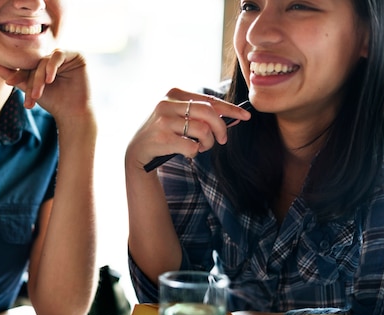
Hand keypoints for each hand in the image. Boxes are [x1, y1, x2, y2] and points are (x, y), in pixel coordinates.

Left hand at [0, 49, 91, 117]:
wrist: (73, 114)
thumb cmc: (54, 103)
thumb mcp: (29, 89)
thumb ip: (12, 75)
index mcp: (43, 63)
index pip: (28, 65)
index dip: (18, 74)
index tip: (9, 83)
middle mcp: (54, 57)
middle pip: (36, 63)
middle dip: (31, 81)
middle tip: (30, 97)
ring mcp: (66, 56)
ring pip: (46, 61)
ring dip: (40, 78)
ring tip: (39, 94)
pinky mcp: (77, 55)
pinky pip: (59, 55)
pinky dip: (52, 66)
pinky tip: (50, 80)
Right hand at [126, 88, 250, 170]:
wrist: (137, 151)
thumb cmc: (164, 133)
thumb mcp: (179, 117)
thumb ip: (202, 115)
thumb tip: (235, 116)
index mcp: (174, 93)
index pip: (209, 100)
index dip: (230, 109)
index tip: (245, 116)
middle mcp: (167, 103)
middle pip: (209, 113)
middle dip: (221, 128)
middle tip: (222, 140)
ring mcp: (163, 120)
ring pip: (202, 130)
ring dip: (207, 144)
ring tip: (201, 148)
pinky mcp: (162, 138)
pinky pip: (192, 146)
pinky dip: (194, 153)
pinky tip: (188, 153)